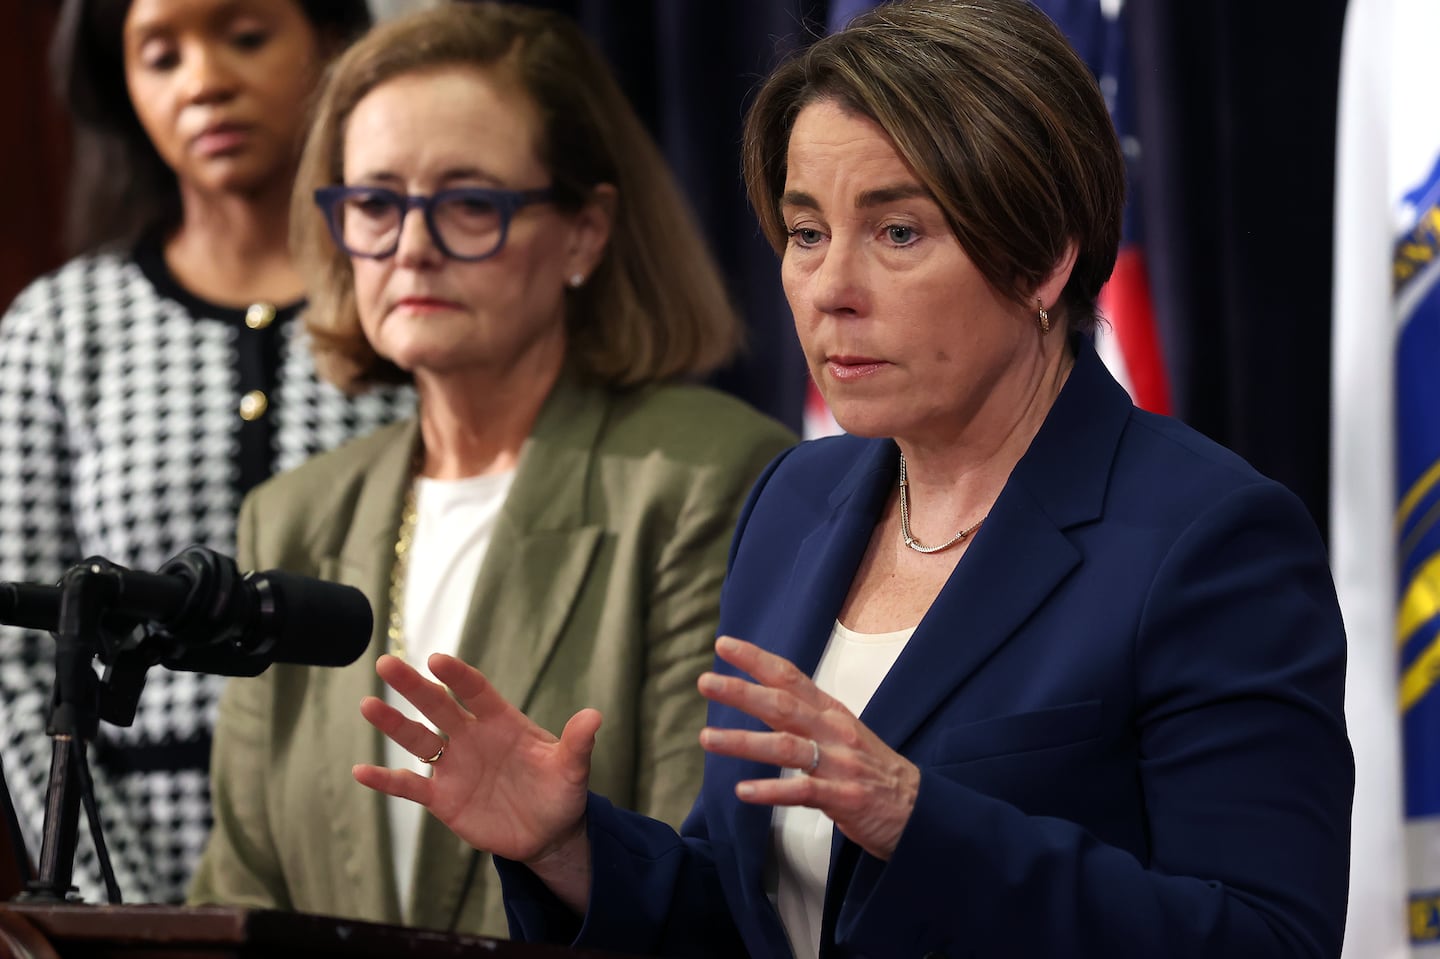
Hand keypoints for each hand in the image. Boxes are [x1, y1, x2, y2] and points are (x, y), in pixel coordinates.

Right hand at [353, 653, 599, 869]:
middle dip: (412, 686)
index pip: (475, 691)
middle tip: (386, 664)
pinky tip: (361, 771)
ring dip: (393, 724)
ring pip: (417, 739)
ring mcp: (454, 765)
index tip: (437, 659)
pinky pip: (409, 786)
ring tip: (367, 705)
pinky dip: (386, 780)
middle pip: (437, 705)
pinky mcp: (442, 797)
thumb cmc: (560, 791)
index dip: (457, 675)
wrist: (548, 832)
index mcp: (501, 721)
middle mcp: (471, 737)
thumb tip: (595, 716)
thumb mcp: (572, 769)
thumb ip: (578, 743)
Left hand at [697, 636, 919, 860]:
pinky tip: (743, 790)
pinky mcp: (845, 798)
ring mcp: (840, 764)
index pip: (790, 676)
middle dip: (742, 691)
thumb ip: (807, 718)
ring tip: (706, 738)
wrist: (919, 811)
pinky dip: (772, 790)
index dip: (756, 659)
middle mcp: (834, 731)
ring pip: (786, 746)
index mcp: (831, 713)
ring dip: (743, 741)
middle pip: (783, 704)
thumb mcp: (842, 734)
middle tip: (705, 681)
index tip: (724, 644)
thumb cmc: (872, 771)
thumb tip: (764, 700)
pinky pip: (803, 791)